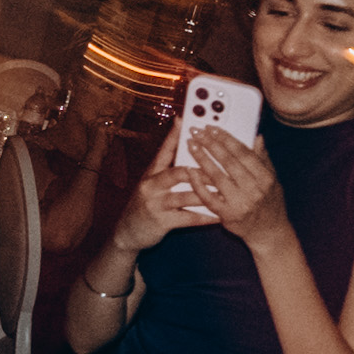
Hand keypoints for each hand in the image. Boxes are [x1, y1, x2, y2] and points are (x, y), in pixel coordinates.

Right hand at [119, 123, 260, 248]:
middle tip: (222, 166)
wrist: (127, 232)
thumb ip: (167, 168)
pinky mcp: (161, 222)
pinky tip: (219, 216)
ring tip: (226, 191)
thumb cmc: (146, 204)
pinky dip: (205, 217)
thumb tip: (187, 150)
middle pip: (178, 172)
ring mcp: (156, 204)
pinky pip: (188, 218)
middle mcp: (151, 186)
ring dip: (207, 193)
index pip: (164, 150)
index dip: (174, 135)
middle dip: (202, 169)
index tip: (185, 121)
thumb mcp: (151, 183)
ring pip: (185, 196)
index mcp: (151, 173)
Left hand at [178, 121, 288, 248]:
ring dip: (202, 159)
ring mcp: (240, 203)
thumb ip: (263, 159)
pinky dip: (199, 185)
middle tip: (196, 132)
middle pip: (229, 162)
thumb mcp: (272, 180)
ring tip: (190, 145)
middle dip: (211, 144)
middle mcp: (254, 189)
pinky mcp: (228, 216)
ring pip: (217, 177)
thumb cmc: (270, 203)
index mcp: (265, 178)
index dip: (227, 139)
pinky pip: (209, 198)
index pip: (244, 153)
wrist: (269, 233)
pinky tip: (189, 172)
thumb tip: (257, 137)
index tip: (212, 128)